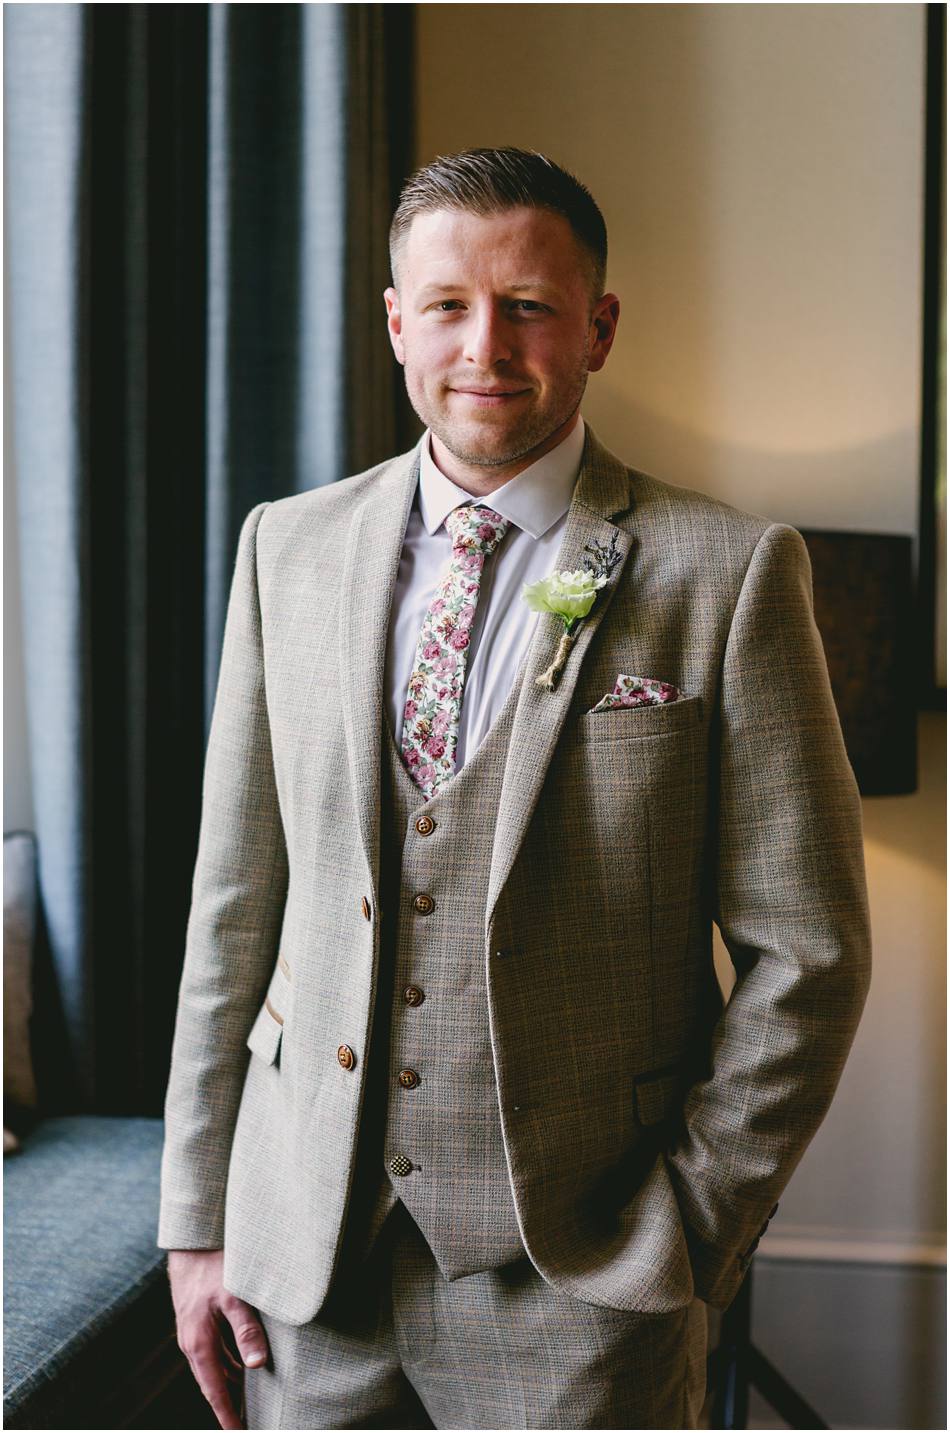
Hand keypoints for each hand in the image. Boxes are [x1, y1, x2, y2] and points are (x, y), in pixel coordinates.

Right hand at [167, 1248, 269, 1429]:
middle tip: (245, 1424)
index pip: (215, 1390)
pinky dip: (227, 1367)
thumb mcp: (234, 1297)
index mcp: (199, 1344)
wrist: (192, 1242)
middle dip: (228, 1406)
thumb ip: (246, 1330)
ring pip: (213, 1369)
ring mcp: (193, 1333)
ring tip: (249, 1404)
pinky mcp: (198, 1321)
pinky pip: (213, 1353)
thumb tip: (257, 1365)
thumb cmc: (214, 1267)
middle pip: (212, 1385)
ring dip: (229, 1387)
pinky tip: (243, 1367)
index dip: (227, 1414)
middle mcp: (192, 1343)